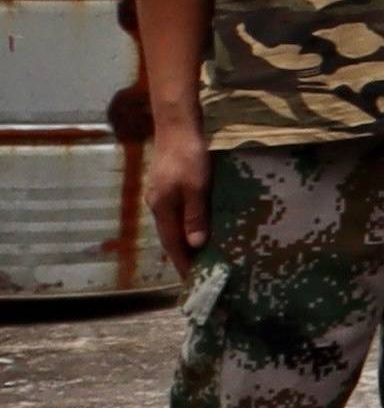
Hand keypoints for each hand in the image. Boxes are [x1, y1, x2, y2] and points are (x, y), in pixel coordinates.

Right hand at [144, 122, 207, 274]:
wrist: (177, 127)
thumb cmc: (189, 157)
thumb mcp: (196, 188)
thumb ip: (195, 216)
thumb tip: (195, 245)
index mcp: (163, 210)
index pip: (172, 244)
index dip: (183, 262)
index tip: (193, 281)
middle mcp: (158, 206)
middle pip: (170, 237)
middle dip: (183, 256)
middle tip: (200, 272)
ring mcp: (161, 195)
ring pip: (173, 226)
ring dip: (185, 241)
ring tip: (201, 255)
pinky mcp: (168, 186)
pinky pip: (177, 213)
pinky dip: (186, 225)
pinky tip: (197, 226)